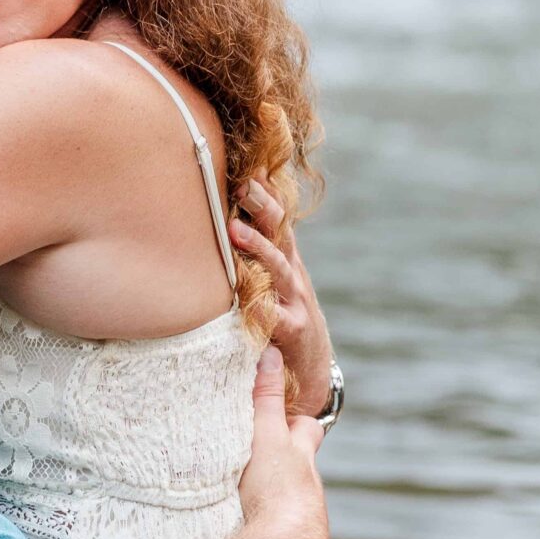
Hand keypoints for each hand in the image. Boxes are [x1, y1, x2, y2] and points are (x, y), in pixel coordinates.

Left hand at [229, 179, 331, 416]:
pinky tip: (248, 299)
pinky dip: (262, 309)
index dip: (267, 194)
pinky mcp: (293, 332)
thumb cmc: (283, 319)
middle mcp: (294, 276)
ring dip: (260, 247)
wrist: (310, 370)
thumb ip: (258, 253)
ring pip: (280, 269)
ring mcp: (296, 302)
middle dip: (265, 208)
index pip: (278, 220)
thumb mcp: (273, 283)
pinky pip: (276, 319)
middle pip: (282, 235)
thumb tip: (229, 218)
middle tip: (244, 185)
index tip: (251, 168)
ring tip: (235, 230)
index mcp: (286, 261)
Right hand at [235, 346, 327, 538]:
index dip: (299, 421)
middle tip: (265, 457)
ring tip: (247, 498)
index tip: (288, 413)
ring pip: (293, 502)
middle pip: (304, 469)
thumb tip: (271, 353)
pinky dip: (268, 529)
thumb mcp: (266, 436)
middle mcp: (308, 489)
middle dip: (290, 463)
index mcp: (302, 459)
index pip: (307, 429)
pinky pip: (280, 533)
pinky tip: (249, 534)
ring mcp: (303, 520)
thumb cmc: (276, 490)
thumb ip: (265, 398)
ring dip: (275, 499)